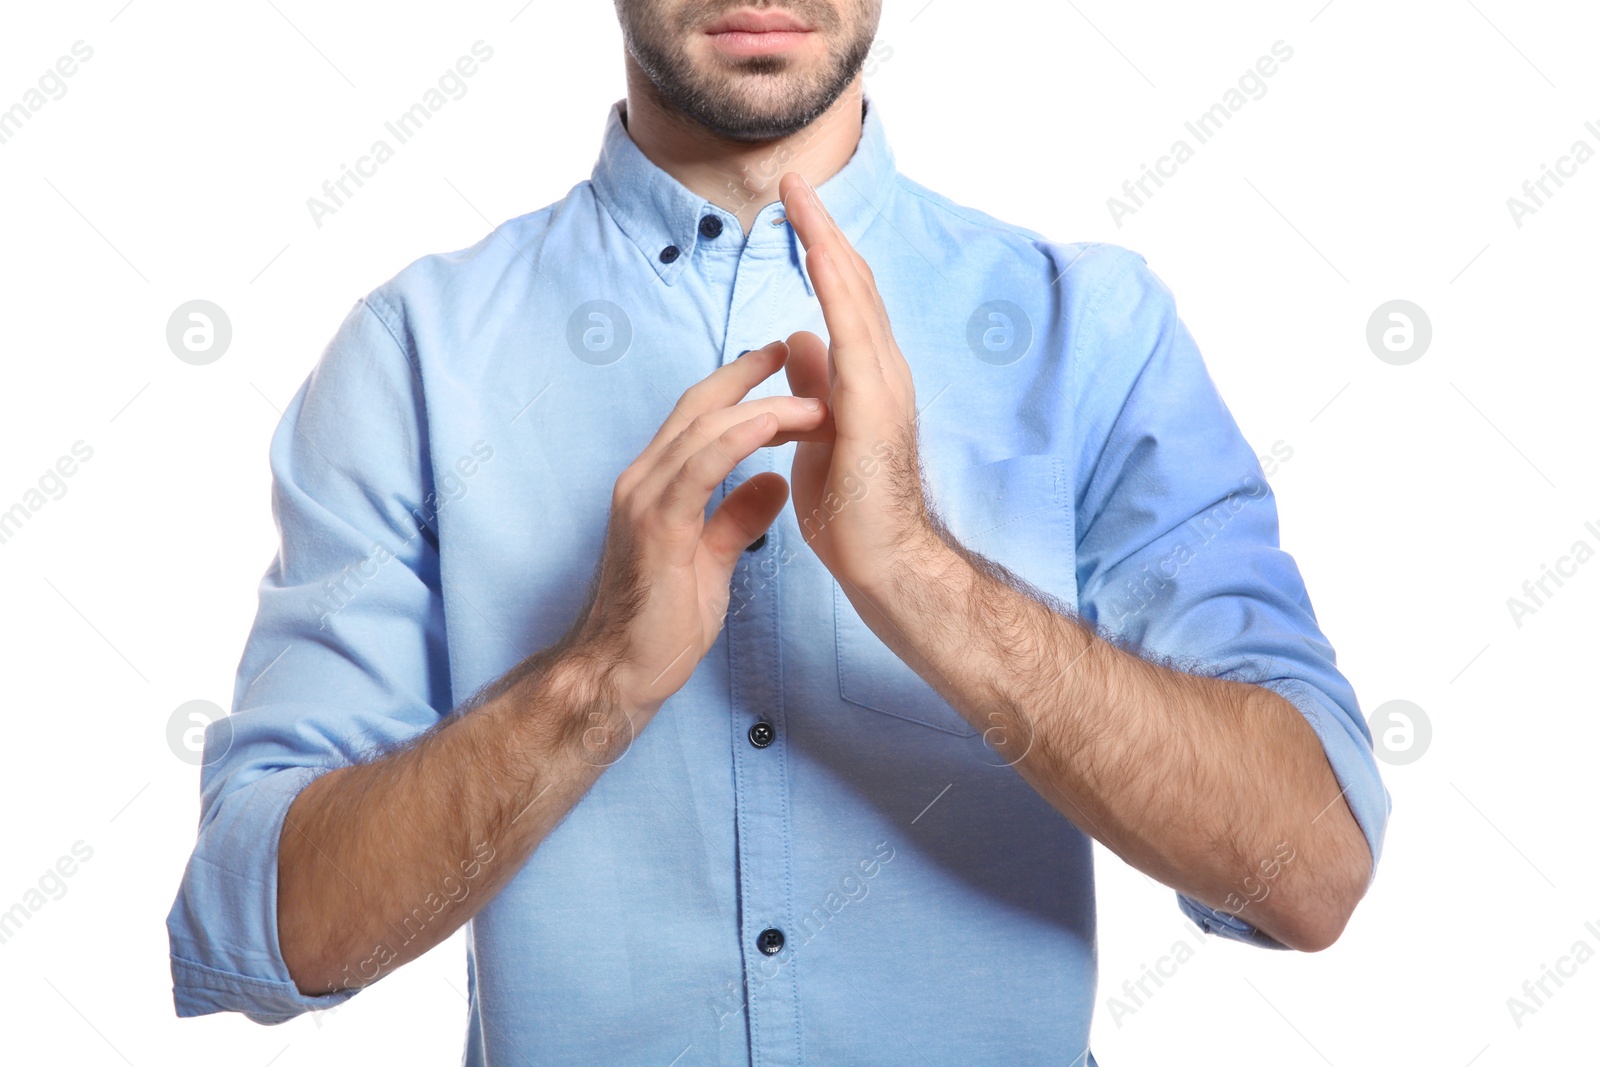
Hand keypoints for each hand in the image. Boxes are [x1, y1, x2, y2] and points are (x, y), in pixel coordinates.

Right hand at [566, 340, 828, 716]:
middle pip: (698, 408)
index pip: (698, 418)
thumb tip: (774, 484)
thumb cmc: (663, 623)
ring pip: (701, 430)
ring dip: (759, 407)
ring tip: (809, 398)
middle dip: (748, 374)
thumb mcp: (713, 559)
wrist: (622, 672)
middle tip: (795, 347)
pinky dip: (736, 439)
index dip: (738, 385)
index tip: (781, 361)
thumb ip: (737, 517)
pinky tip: (771, 423)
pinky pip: (699, 468)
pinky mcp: (656, 526)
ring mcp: (644, 500)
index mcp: (657, 486)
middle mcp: (644, 481)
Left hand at [777, 171, 939, 599]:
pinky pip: (854, 336)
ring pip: (856, 299)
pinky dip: (837, 291)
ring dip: (828, 245)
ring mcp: (884, 386)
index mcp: (867, 378)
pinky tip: (820, 257)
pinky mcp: (874, 408)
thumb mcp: (821, 431)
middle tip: (795, 184)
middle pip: (853, 285)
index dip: (821, 254)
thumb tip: (798, 337)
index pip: (844, 302)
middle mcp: (883, 372)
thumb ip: (816, 383)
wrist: (886, 563)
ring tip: (802, 201)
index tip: (795, 212)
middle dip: (824, 232)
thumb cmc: (854, 509)